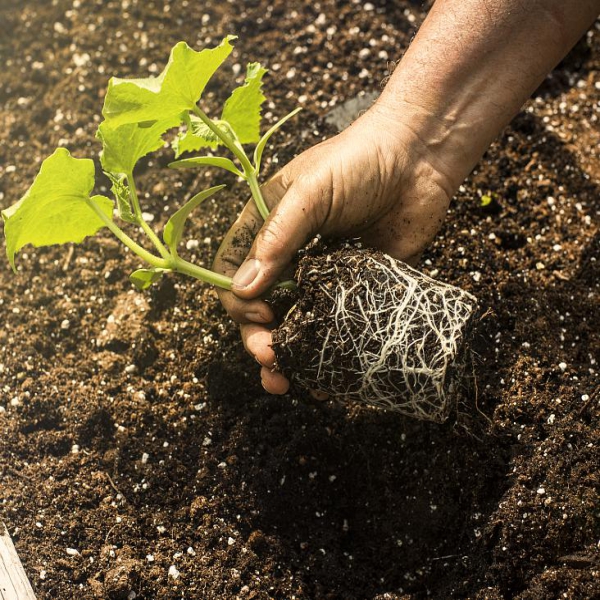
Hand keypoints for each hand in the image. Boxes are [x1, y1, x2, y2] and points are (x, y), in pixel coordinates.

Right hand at [213, 103, 454, 393]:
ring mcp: (324, 275)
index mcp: (267, 228)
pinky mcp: (358, 288)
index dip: (240, 300)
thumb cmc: (356, 162)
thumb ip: (276, 239)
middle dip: (261, 337)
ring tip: (288, 381)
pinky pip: (339, 323)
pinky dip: (330, 349)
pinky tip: (328, 373)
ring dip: (290, 353)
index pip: (236, 273)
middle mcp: (291, 256)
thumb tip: (243, 290)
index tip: (260, 316)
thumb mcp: (309, 194)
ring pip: (298, 321)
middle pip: (263, 306)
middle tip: (271, 359)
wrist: (419, 158)